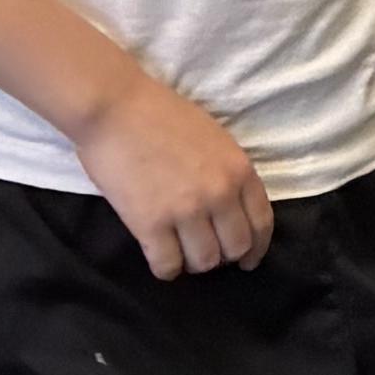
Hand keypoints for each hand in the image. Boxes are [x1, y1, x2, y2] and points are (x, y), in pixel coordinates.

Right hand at [77, 71, 272, 283]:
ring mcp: (186, 211)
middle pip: (235, 247)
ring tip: (179, 250)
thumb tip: (230, 207)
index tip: (248, 260)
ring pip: (204, 262)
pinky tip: (158, 255)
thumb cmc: (159, 114)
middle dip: (223, 256)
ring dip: (193, 262)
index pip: (261, 223)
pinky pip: (168, 266)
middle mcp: (220, 194)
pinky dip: (166, 267)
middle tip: (204, 250)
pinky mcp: (151, 224)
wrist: (113, 107)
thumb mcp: (214, 138)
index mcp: (239, 170)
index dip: (256, 248)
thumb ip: (227, 172)